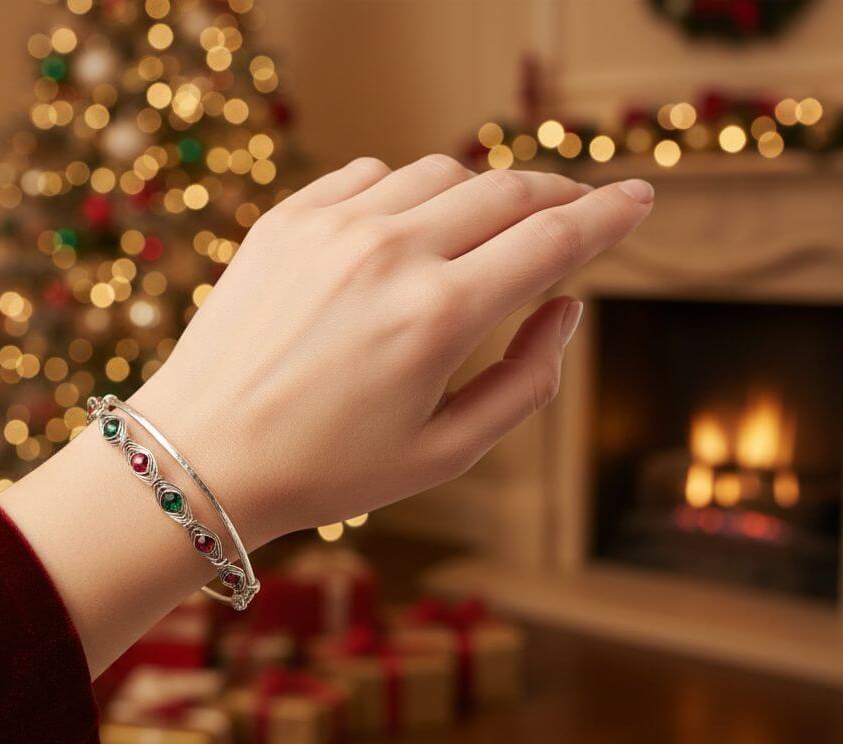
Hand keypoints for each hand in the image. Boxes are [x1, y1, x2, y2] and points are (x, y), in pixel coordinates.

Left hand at [131, 156, 653, 541]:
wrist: (201, 455)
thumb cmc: (326, 470)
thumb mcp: (445, 452)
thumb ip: (526, 380)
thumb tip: (566, 307)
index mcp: (439, 316)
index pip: (553, 239)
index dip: (608, 215)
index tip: (640, 198)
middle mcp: (390, 253)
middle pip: (506, 190)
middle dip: (557, 195)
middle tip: (578, 209)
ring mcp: (332, 227)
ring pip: (440, 173)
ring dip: (483, 191)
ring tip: (494, 226)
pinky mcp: (286, 219)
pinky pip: (369, 174)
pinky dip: (406, 190)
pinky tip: (409, 224)